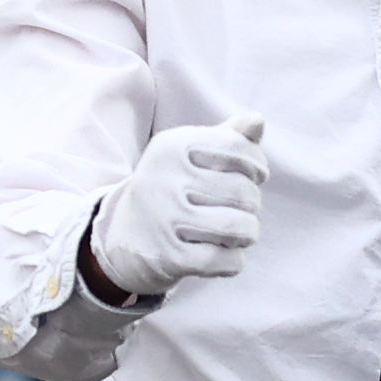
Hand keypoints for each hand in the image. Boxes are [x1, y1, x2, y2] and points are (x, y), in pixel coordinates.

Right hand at [84, 116, 270, 300]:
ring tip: (238, 232)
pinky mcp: (169, 257)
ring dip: (248, 233)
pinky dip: (234, 260)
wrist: (122, 237)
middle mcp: (164, 179)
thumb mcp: (191, 156)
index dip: (257, 166)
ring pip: (238, 227)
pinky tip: (224, 254)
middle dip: (252, 204)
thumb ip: (228, 137)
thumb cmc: (172, 189)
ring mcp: (164, 219)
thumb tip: (258, 120)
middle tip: (239, 209)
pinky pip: (225, 260)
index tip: (252, 177)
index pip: (238, 148)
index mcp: (171, 146)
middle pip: (243, 191)